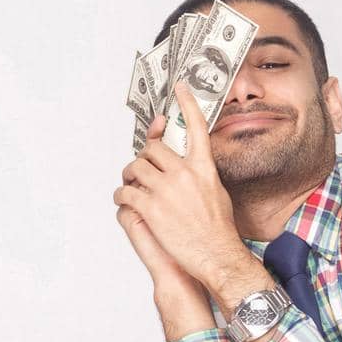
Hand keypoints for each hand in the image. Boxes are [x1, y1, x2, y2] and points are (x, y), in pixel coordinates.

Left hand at [115, 80, 243, 288]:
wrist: (217, 255)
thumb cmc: (219, 230)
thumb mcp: (217, 192)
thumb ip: (202, 174)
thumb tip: (192, 167)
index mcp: (203, 167)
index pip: (196, 127)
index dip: (187, 103)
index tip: (180, 87)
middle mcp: (183, 173)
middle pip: (153, 148)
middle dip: (143, 156)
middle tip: (141, 166)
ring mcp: (165, 190)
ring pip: (135, 168)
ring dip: (129, 175)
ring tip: (130, 185)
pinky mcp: (151, 208)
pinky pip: (125, 193)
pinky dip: (121, 195)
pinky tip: (124, 200)